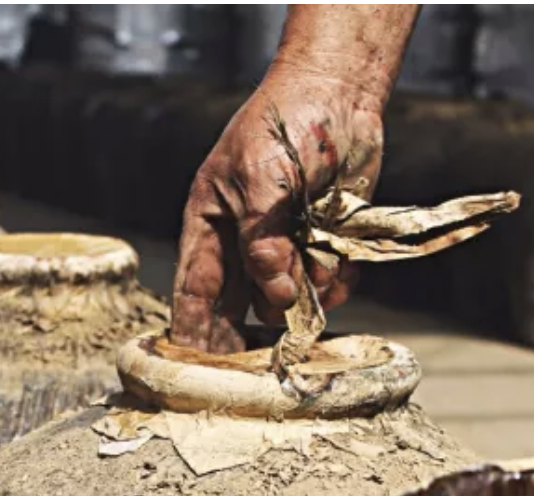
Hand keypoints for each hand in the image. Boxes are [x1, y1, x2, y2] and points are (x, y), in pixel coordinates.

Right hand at [170, 70, 385, 353]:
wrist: (339, 93)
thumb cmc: (284, 123)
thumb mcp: (261, 178)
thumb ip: (262, 239)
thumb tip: (272, 289)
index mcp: (209, 223)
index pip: (194, 287)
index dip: (193, 328)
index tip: (196, 364)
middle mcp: (242, 241)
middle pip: (237, 304)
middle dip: (249, 328)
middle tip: (259, 361)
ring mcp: (284, 244)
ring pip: (285, 298)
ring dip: (302, 296)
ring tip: (316, 265)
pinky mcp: (321, 242)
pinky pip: (324, 284)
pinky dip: (334, 284)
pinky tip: (340, 271)